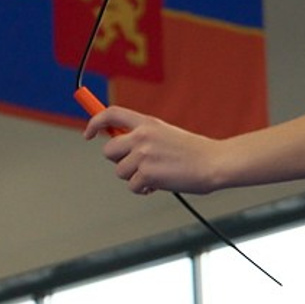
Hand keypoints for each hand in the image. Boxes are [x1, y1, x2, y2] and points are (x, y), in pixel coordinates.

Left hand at [86, 103, 225, 195]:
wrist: (216, 162)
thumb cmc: (194, 152)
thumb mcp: (166, 134)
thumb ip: (143, 136)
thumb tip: (119, 145)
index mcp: (147, 123)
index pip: (111, 114)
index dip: (95, 123)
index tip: (88, 134)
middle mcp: (142, 136)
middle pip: (108, 151)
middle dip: (118, 161)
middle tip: (137, 165)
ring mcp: (143, 155)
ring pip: (120, 172)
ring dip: (134, 177)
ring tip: (156, 174)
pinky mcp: (147, 174)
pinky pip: (133, 186)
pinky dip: (144, 189)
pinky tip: (160, 184)